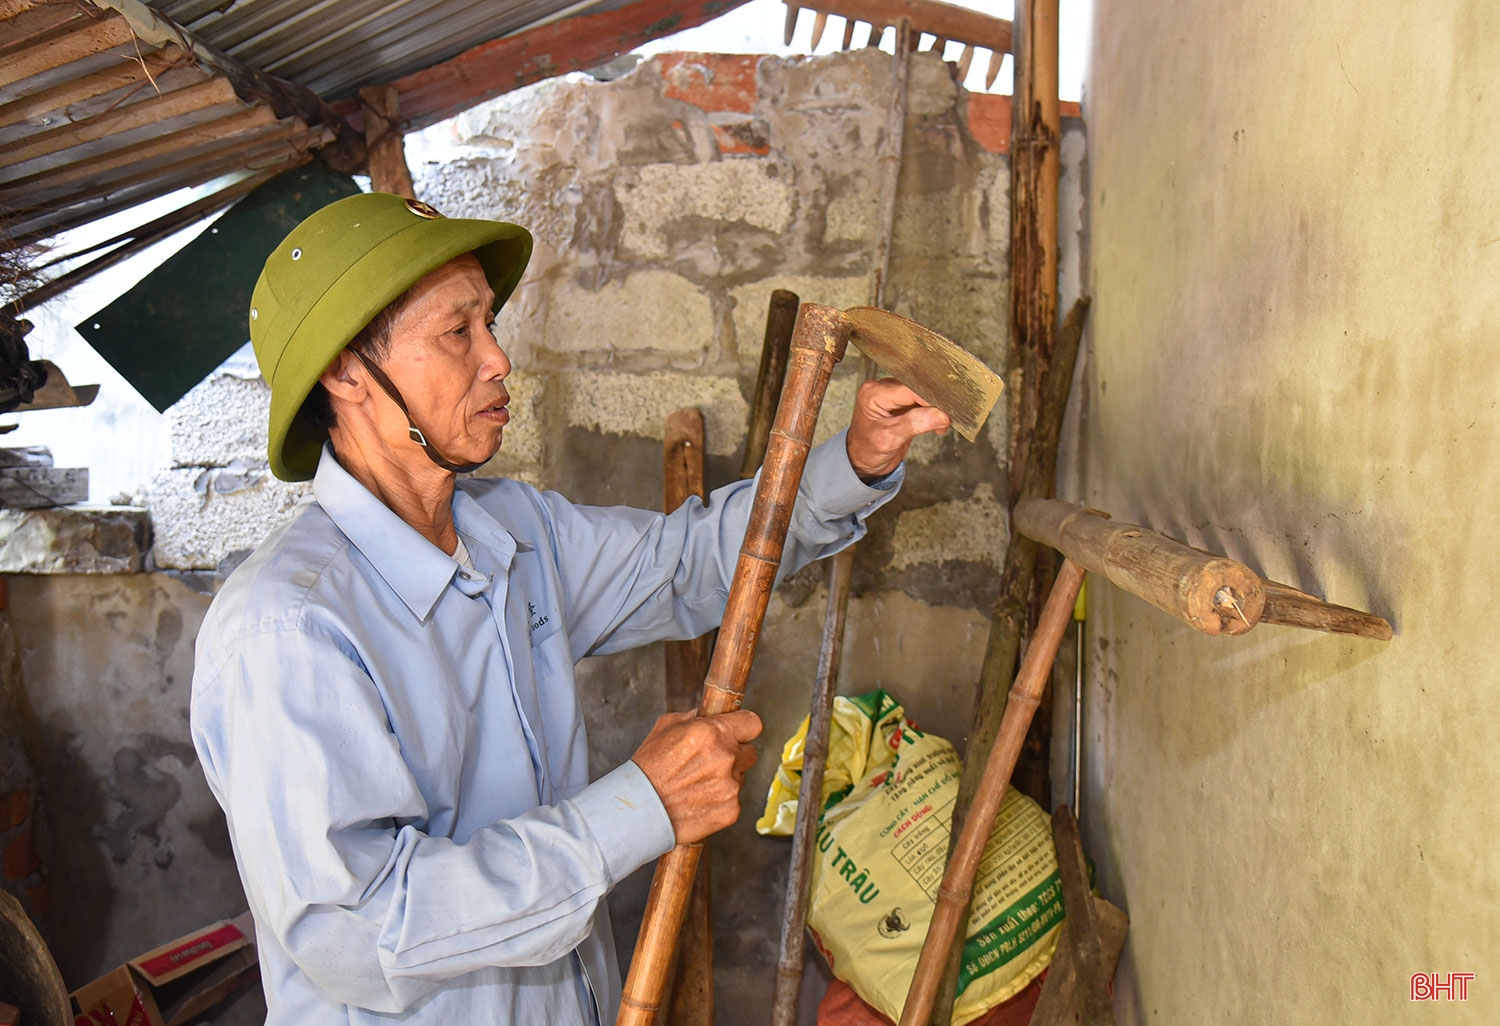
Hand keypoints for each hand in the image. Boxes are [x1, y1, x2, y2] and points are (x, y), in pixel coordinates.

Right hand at [631, 709, 762, 844]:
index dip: (744, 728)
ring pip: (740, 777)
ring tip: (698, 784)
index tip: (739, 732)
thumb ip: (695, 718)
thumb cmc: (649, 767)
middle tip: (712, 762)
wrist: (640, 808)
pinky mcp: (731, 810)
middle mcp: (726, 758)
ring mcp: (730, 786)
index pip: (753, 723)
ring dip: (726, 778)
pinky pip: (734, 800)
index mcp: (713, 733)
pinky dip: (720, 800)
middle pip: (750, 752)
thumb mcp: (667, 726)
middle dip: (735, 754)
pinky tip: (699, 800)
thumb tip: (711, 714)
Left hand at [845, 378, 950, 479]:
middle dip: (933, 403)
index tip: (944, 411)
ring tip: (938, 425)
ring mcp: (893, 393)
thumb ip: (914, 423)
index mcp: (874, 393)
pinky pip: (922, 400)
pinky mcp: (902, 401)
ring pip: (923, 393)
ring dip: (935, 408)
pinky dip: (932, 412)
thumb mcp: (890, 439)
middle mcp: (882, 388)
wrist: (864, 460)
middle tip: (944, 420)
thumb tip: (940, 415)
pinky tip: (935, 423)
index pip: (909, 388)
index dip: (929, 398)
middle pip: (917, 387)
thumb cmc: (867, 450)